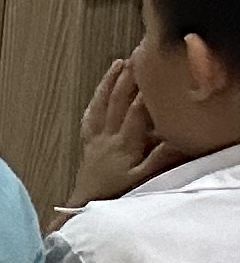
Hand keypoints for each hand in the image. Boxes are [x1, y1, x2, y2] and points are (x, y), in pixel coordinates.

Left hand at [71, 55, 183, 204]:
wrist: (85, 207)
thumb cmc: (116, 195)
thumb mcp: (143, 179)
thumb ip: (160, 158)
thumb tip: (176, 137)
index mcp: (123, 143)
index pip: (136, 112)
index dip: (145, 92)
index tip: (154, 72)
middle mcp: (106, 136)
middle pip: (116, 101)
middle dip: (127, 78)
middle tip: (137, 56)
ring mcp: (95, 138)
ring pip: (100, 104)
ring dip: (109, 83)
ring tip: (118, 64)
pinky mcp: (88, 144)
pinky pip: (89, 117)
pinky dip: (95, 101)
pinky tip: (99, 94)